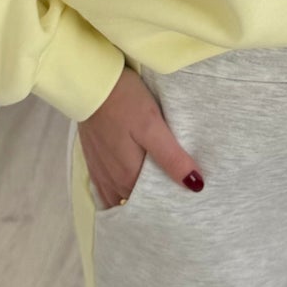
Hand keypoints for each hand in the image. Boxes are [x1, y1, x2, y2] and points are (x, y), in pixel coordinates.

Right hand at [78, 66, 203, 206]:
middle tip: (178, 194)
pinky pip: (107, 188)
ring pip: (121, 196)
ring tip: (156, 189)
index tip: (188, 199)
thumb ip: (171, 158)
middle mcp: (112, 181)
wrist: (90, 83)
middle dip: (155, 201)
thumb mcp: (152, 126)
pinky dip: (120, 191)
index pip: (153, 203)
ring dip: (136, 197)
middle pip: (137, 201)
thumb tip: (195, 186)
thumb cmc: (125, 102)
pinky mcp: (94, 160)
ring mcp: (101, 171)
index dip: (170, 202)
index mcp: (128, 177)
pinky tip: (130, 182)